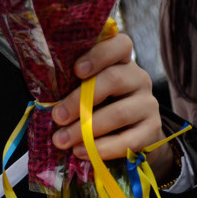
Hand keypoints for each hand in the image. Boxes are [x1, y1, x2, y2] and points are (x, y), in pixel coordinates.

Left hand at [50, 32, 162, 161]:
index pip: (120, 44)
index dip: (99, 55)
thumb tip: (43, 100)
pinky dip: (102, 149)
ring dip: (86, 130)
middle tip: (57, 117)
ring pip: (119, 113)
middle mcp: (138, 77)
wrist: (128, 131)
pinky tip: (81, 152)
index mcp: (120, 60)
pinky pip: (129, 141)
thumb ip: (71, 85)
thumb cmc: (95, 102)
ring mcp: (148, 103)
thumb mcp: (84, 88)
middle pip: (114, 80)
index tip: (76, 70)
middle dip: (80, 100)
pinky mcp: (152, 129)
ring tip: (62, 140)